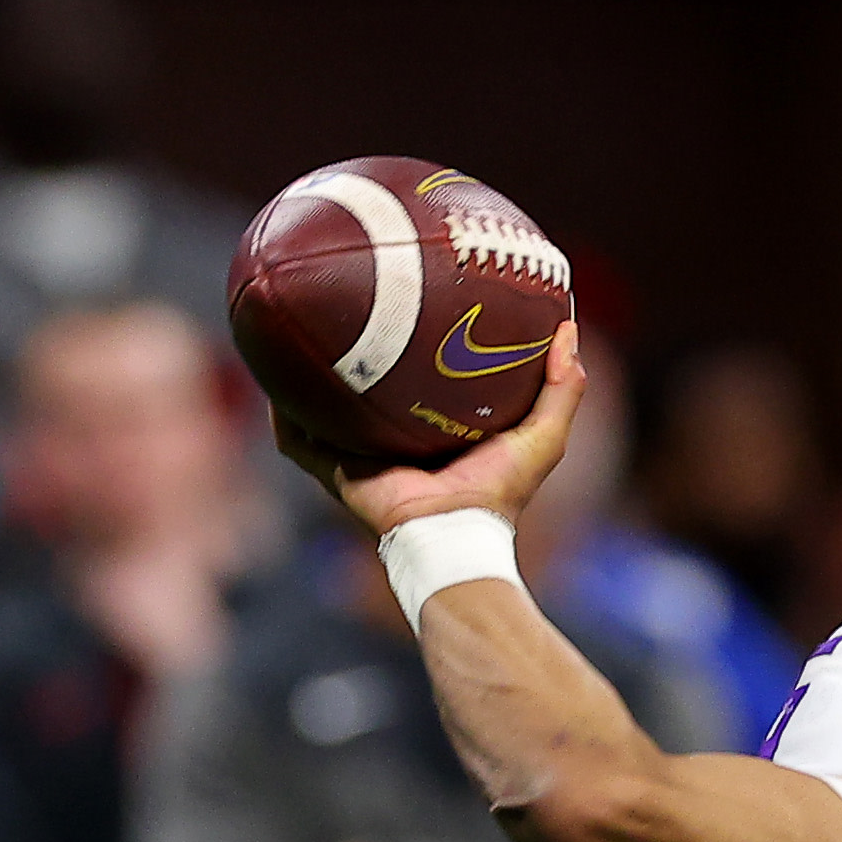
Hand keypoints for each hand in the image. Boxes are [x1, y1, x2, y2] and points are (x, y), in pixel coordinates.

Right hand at [285, 320, 591, 535]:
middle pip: (364, 387)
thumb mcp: (542, 436)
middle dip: (352, 349)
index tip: (415, 299)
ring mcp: (358, 456)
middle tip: (346, 301)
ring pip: (321, 408)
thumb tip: (570, 327)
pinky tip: (271, 378)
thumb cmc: (497, 496)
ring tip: (293, 328)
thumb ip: (563, 387)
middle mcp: (390, 440)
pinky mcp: (334, 471)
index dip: (414, 343)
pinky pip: (296, 438)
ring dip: (305, 375)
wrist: (452, 542)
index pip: (417, 379)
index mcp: (432, 429)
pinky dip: (282, 413)